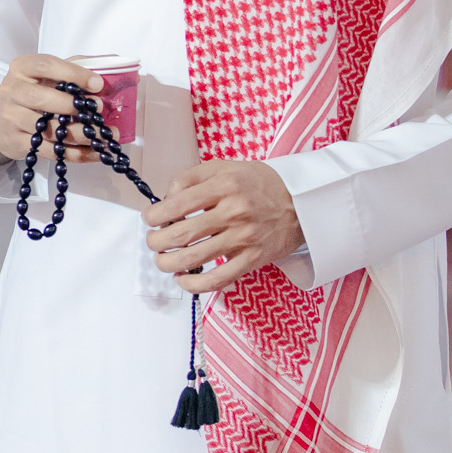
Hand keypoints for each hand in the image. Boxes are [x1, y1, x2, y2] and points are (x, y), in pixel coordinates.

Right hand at [0, 54, 108, 166]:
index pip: (46, 66)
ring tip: (103, 135)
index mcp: (22, 68)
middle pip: (42, 99)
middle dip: (73, 105)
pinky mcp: (16, 143)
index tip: (97, 84)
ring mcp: (11, 118)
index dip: (73, 74)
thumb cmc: (30, 93)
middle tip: (98, 109)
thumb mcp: (43, 75)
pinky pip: (51, 151)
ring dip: (80, 134)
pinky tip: (96, 152)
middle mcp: (12, 91)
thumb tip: (102, 75)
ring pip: (48, 129)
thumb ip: (70, 70)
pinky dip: (77, 154)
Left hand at [144, 160, 301, 293]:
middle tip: (153, 241)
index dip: (154, 215)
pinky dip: (193, 285)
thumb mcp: (225, 167)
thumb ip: (191, 177)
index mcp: (225, 185)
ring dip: (168, 264)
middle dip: (156, 242)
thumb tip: (165, 199)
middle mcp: (234, 212)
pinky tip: (183, 280)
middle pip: (180, 235)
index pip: (177, 204)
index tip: (150, 219)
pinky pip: (217, 280)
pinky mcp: (252, 259)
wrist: (301, 202)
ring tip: (163, 261)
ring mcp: (243, 238)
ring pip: (193, 259)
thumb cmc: (259, 184)